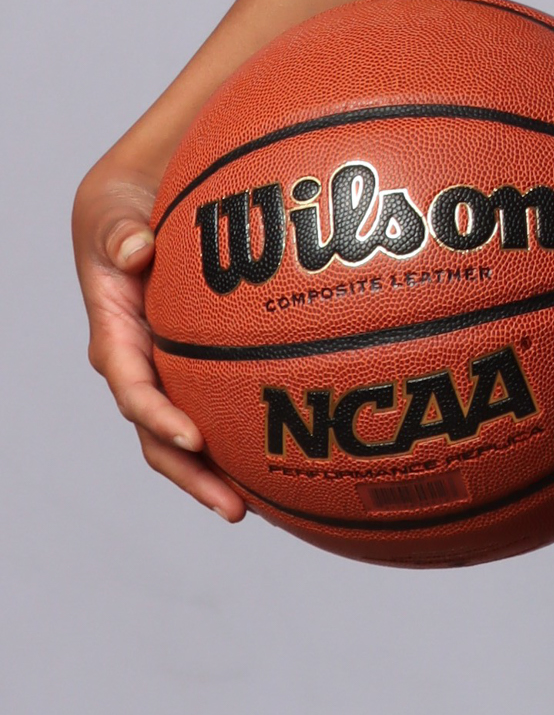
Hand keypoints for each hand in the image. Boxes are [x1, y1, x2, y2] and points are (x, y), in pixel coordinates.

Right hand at [73, 162, 245, 520]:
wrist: (129, 207)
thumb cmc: (119, 214)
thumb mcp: (110, 217)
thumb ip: (119, 234)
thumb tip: (135, 251)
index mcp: (115, 337)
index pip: (133, 389)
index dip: (159, 417)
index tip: (194, 437)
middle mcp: (140, 365)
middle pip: (160, 436)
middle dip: (193, 474)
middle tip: (234, 507)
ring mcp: (167, 371)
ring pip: (188, 433)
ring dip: (217, 471)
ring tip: (260, 507)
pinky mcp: (193, 365)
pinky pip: (217, 404)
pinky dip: (241, 432)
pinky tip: (283, 456)